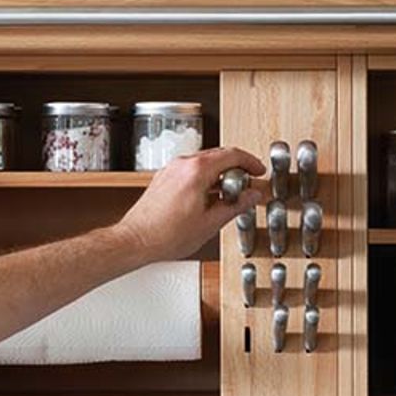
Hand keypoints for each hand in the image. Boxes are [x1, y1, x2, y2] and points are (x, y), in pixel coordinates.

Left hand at [114, 146, 265, 263]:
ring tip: (230, 194)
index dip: (251, 162)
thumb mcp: (210, 223)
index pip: (232, 154)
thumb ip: (236, 205)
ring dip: (221, 173)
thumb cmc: (165, 235)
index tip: (258, 171)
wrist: (136, 241)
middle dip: (237, 167)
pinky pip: (190, 170)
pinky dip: (205, 178)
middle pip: (218, 155)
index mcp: (196, 171)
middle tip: (248, 182)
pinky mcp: (164, 178)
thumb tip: (252, 196)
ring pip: (204, 162)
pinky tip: (209, 197)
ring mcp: (171, 170)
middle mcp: (182, 164)